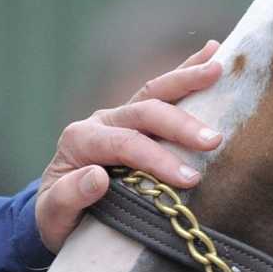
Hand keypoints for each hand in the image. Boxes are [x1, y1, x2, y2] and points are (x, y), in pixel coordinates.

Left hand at [35, 40, 224, 251]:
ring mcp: (118, 117)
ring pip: (153, 91)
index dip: (157, 159)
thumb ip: (69, 197)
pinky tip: (211, 54)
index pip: (124, 144)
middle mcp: (100, 122)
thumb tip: (97, 176)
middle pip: (143, 112)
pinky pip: (161, 92)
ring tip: (219, 68)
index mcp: (79, 141)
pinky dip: (185, 73)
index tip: (190, 179)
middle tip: (214, 140)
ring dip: (187, 79)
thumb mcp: (53, 215)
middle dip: (180, 124)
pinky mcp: (134, 120)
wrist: (56, 212)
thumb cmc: (57, 217)